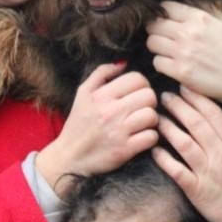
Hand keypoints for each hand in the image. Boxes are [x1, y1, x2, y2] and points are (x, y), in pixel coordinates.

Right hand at [36, 62, 157, 194]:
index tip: (137, 94)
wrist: (69, 158)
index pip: (137, 78)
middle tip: (140, 109)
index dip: (141, 85)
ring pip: (152, 116)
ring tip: (141, 123)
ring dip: (150, 120)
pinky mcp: (124, 150)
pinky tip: (140, 137)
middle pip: (149, 96)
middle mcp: (110, 112)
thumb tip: (123, 63)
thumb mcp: (83, 93)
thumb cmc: (78, 124)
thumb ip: (101, 73)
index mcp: (101, 95)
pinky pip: (151, 137)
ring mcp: (118, 132)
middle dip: (148, 102)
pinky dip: (149, 138)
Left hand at [146, 1, 221, 135]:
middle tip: (163, 36)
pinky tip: (171, 64)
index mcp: (199, 17)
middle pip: (153, 25)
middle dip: (156, 30)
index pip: (165, 8)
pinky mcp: (180, 71)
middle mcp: (188, 32)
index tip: (165, 20)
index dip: (162, 14)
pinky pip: (157, 62)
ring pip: (152, 43)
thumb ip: (206, 8)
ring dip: (157, 46)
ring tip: (167, 51)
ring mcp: (182, 52)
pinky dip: (161, 63)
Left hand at [152, 87, 221, 221]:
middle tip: (164, 97)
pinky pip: (177, 171)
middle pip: (196, 124)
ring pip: (184, 143)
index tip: (183, 88)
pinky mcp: (197, 190)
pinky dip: (164, 159)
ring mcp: (207, 172)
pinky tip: (154, 149)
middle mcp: (221, 154)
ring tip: (157, 118)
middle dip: (178, 107)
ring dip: (168, 128)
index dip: (196, 99)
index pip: (213, 114)